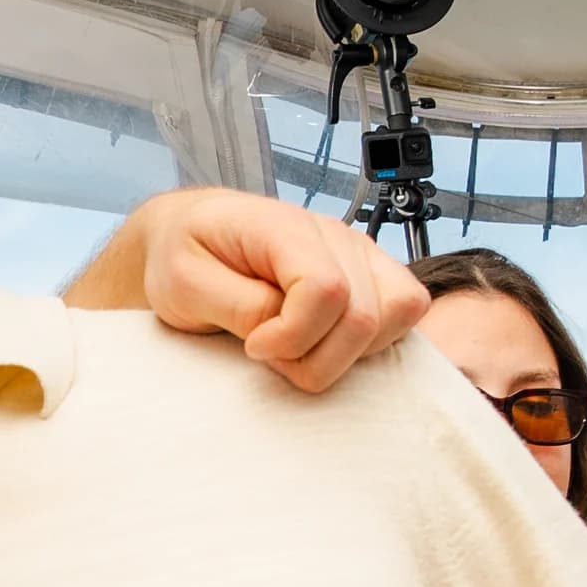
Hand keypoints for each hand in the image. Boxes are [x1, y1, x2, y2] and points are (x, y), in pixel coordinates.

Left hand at [80, 189, 427, 390]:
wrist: (192, 238)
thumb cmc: (185, 256)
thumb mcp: (184, 284)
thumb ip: (237, 306)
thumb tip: (279, 326)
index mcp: (285, 228)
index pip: (326, 289)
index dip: (293, 336)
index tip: (252, 348)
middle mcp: (335, 236)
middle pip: (364, 315)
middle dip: (315, 358)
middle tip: (268, 355)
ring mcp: (359, 254)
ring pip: (398, 315)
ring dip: (347, 354)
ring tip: (296, 350)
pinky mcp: (370, 277)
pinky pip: (403, 316)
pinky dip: (371, 344)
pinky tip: (323, 344)